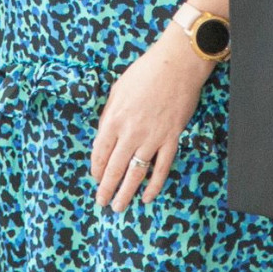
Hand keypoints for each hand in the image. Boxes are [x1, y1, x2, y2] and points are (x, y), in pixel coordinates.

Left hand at [90, 29, 212, 210]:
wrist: (177, 64)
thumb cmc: (145, 72)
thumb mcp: (117, 90)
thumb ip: (109, 115)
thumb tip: (103, 137)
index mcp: (114, 119)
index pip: (100, 153)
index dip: (97, 169)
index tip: (95, 179)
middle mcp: (131, 132)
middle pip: (115, 168)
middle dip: (106, 189)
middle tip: (101, 203)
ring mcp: (152, 138)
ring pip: (136, 173)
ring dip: (126, 193)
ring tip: (118, 207)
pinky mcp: (171, 138)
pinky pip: (161, 168)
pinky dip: (154, 185)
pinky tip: (147, 196)